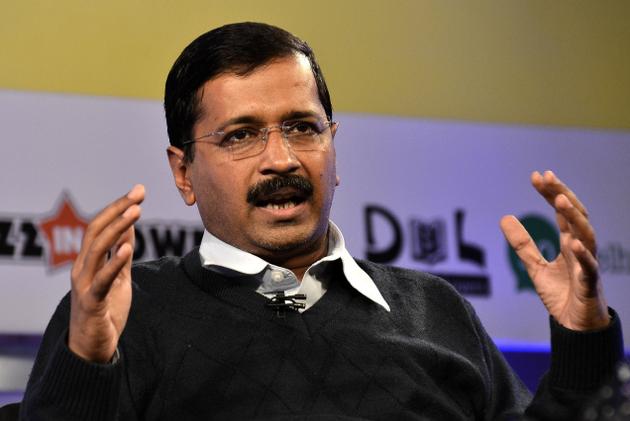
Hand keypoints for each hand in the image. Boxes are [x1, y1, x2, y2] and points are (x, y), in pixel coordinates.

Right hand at [68, 185, 144, 362]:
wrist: (92, 349)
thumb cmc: (104, 312)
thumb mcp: (118, 278)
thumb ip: (121, 255)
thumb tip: (129, 230)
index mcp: (88, 261)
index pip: (100, 226)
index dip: (118, 207)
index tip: (138, 190)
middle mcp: (82, 268)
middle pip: (97, 230)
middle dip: (118, 209)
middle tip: (139, 192)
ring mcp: (85, 284)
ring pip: (97, 248)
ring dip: (117, 227)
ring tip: (136, 211)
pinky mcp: (92, 302)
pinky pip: (103, 279)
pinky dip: (114, 262)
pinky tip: (127, 248)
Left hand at [500, 171, 608, 330]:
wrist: (575, 328)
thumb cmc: (561, 296)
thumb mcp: (535, 267)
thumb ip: (522, 244)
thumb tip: (504, 217)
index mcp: (569, 244)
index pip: (561, 212)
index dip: (551, 192)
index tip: (537, 176)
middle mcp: (581, 249)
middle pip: (576, 215)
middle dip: (562, 194)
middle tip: (546, 177)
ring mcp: (588, 265)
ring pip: (587, 236)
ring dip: (574, 217)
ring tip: (560, 199)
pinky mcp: (589, 285)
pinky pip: (590, 267)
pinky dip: (583, 255)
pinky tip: (572, 242)